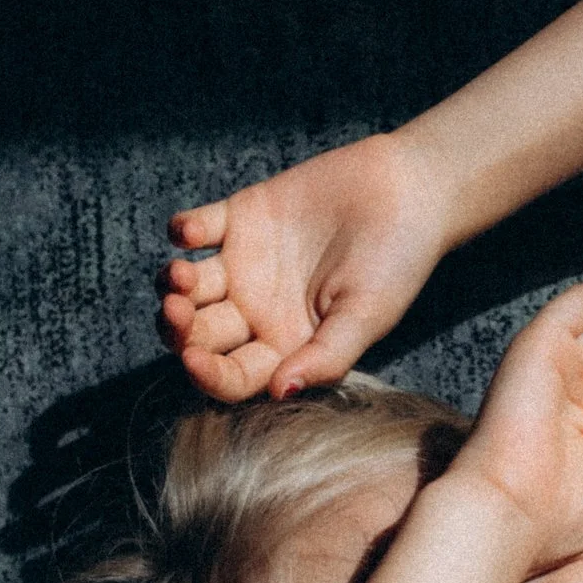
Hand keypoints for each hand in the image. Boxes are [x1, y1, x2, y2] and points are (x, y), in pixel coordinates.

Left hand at [159, 133, 448, 401]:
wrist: (409, 190)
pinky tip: (189, 232)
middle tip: (176, 310)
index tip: (193, 360)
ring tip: (180, 273)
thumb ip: (327, 356)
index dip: (209, 374)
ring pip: (190, 286)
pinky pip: (197, 229)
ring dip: (173, 284)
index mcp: (286, 345)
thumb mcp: (367, 316)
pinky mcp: (241, 218)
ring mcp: (245, 266)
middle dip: (179, 329)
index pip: (235, 375)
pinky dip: (184, 230)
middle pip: (200, 334)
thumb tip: (282, 393)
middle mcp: (257, 312)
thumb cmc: (398, 261)